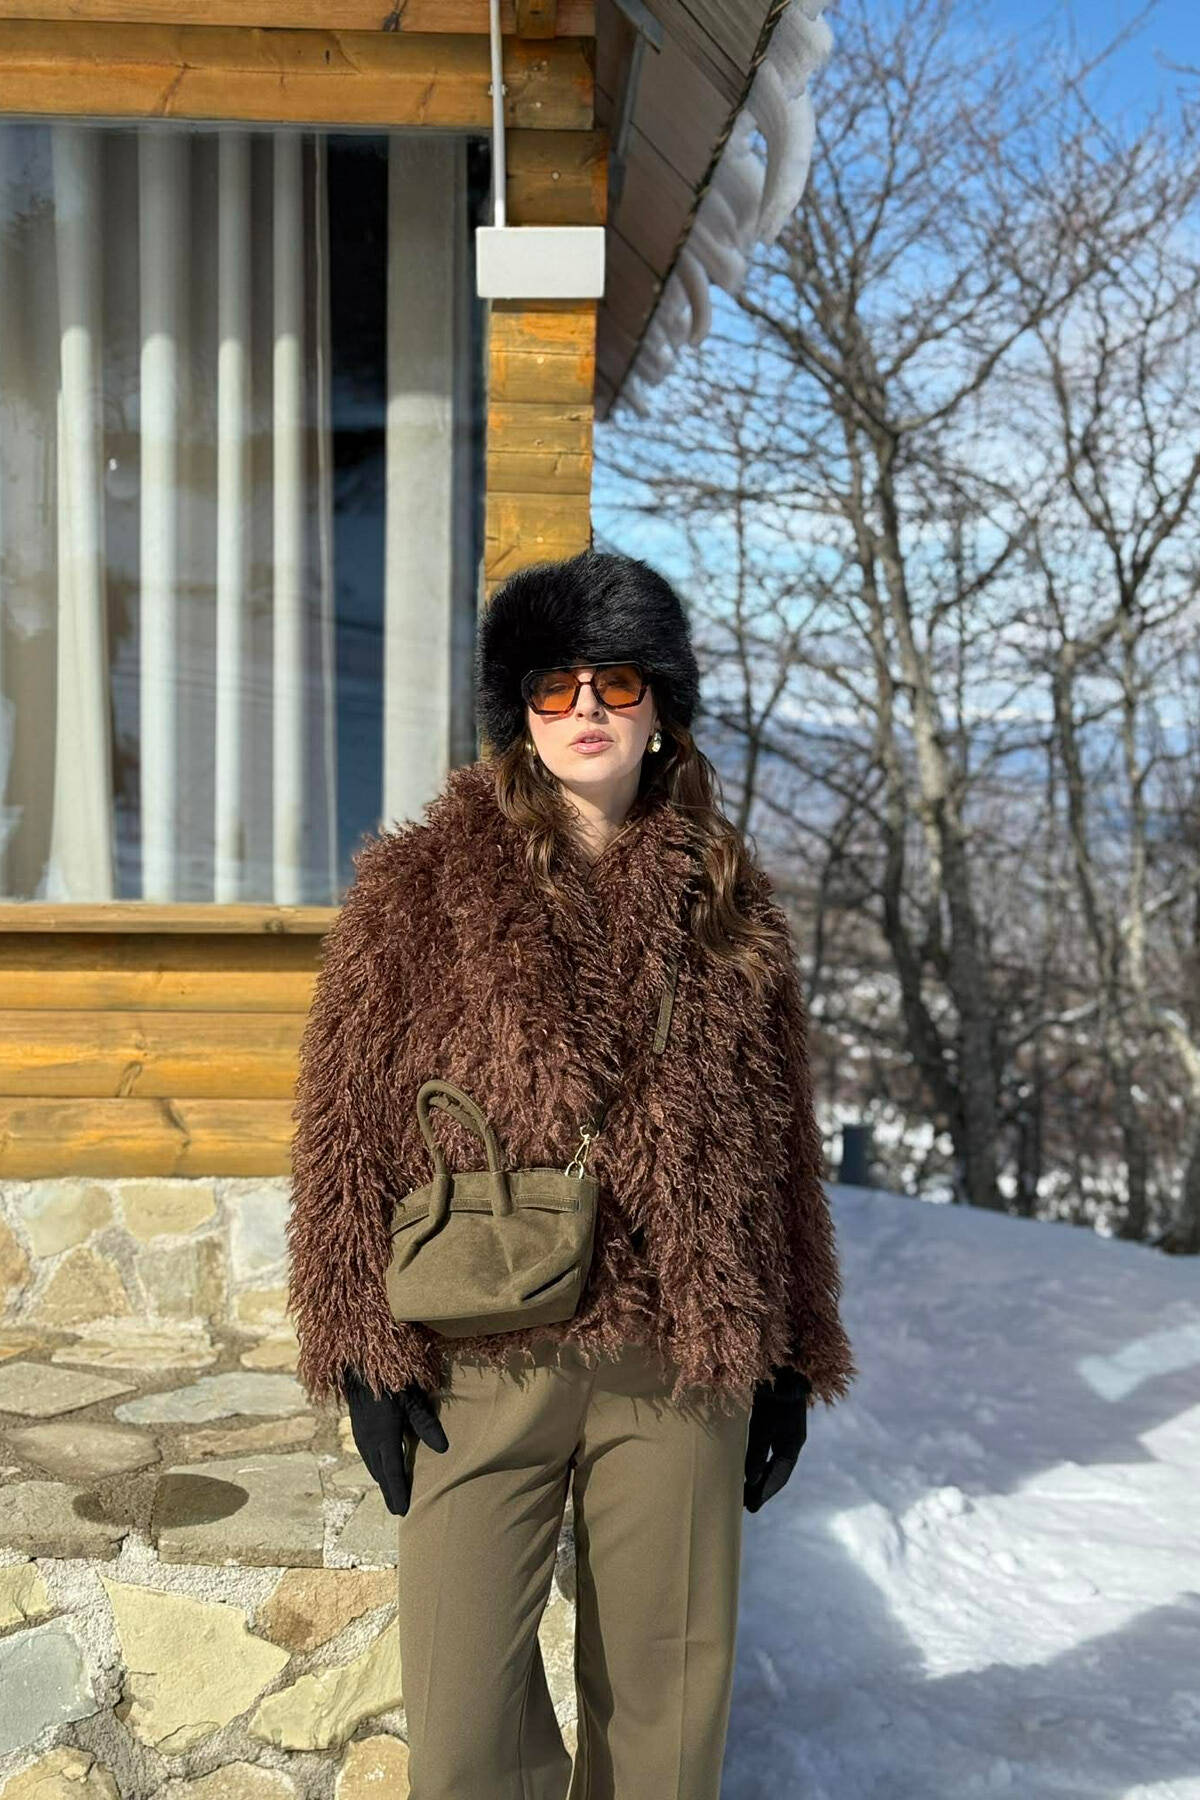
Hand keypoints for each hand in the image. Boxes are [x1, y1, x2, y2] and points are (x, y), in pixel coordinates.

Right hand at [343, 1365, 448, 1515]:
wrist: (357, 1362)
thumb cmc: (390, 1376)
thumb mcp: (412, 1397)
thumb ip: (425, 1423)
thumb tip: (443, 1449)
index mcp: (383, 1437)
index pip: (393, 1473)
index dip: (398, 1493)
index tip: (402, 1512)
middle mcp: (369, 1440)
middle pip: (381, 1473)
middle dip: (389, 1492)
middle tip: (398, 1510)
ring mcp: (361, 1434)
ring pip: (372, 1465)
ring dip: (382, 1480)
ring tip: (391, 1492)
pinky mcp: (357, 1427)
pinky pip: (367, 1455)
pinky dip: (376, 1467)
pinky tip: (381, 1466)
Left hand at [744, 1365, 809, 1512]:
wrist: (784, 1367)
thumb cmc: (774, 1396)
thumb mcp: (763, 1425)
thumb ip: (757, 1452)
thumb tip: (750, 1481)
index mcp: (792, 1445)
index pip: (779, 1476)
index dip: (765, 1493)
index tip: (750, 1508)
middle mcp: (791, 1442)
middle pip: (777, 1472)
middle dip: (763, 1488)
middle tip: (746, 1504)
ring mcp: (786, 1432)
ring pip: (774, 1461)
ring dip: (761, 1476)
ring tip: (746, 1489)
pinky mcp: (777, 1421)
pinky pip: (770, 1449)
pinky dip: (760, 1461)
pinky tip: (751, 1464)